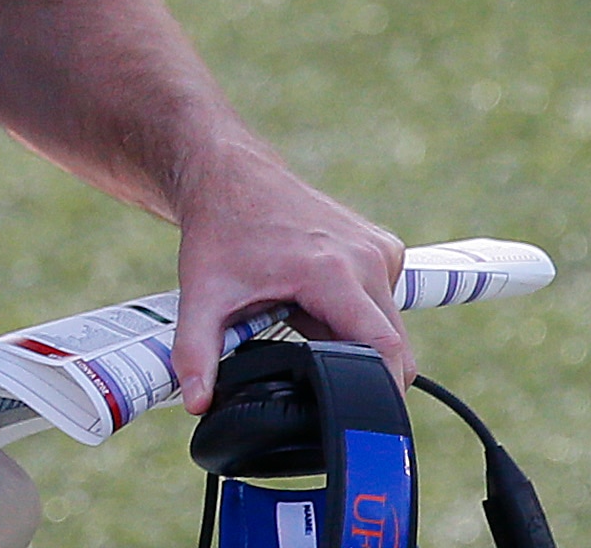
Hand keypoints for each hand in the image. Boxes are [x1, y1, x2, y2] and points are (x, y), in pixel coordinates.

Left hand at [169, 141, 406, 409]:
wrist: (228, 173)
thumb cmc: (218, 230)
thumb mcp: (200, 294)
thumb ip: (197, 352)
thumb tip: (197, 402)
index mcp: (332, 272)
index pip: (385, 348)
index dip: (382, 391)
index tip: (365, 418)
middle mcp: (367, 258)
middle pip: (393, 344)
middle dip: (360, 369)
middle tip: (306, 359)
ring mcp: (380, 249)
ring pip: (388, 324)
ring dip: (353, 337)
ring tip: (299, 315)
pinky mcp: (384, 245)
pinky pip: (384, 300)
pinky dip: (356, 312)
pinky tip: (315, 296)